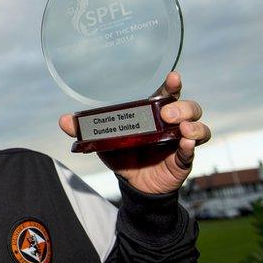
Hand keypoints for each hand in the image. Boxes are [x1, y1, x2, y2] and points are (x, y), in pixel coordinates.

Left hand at [58, 72, 210, 193]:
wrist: (134, 185)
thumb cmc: (123, 155)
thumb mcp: (104, 142)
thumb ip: (85, 130)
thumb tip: (63, 120)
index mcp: (154, 113)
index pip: (169, 93)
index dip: (173, 84)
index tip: (172, 77)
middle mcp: (172, 123)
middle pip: (189, 107)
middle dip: (182, 106)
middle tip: (167, 113)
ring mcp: (180, 140)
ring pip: (199, 126)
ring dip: (193, 124)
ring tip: (181, 128)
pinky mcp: (183, 159)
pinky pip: (192, 150)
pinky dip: (190, 146)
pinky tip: (185, 144)